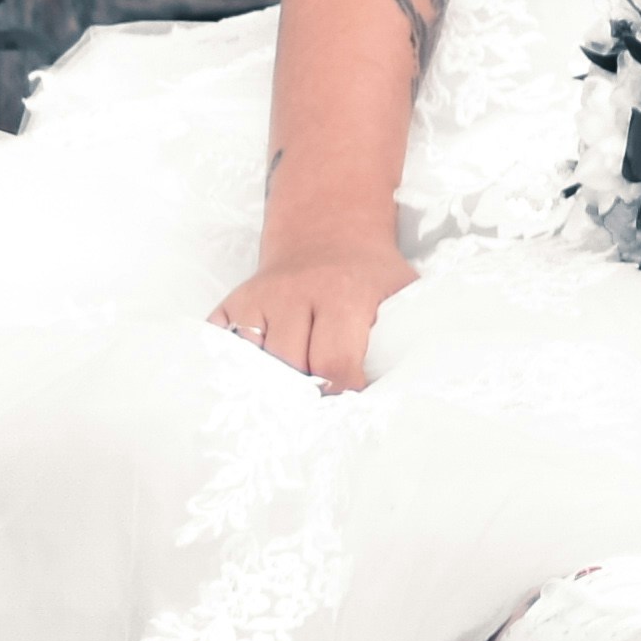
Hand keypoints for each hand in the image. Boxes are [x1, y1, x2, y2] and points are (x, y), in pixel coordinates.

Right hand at [209, 241, 418, 389]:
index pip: (334, 363)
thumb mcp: (401, 291)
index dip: (343, 392)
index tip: (351, 402)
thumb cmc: (370, 274)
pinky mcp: (232, 304)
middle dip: (305, 395)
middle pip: (289, 368)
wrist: (327, 231)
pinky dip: (233, 372)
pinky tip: (254, 382)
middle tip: (318, 409)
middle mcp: (293, 293)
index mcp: (342, 293)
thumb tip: (418, 385)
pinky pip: (222, 349)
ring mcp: (257, 298)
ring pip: (253, 364)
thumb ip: (409, 331)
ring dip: (270, 387)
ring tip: (289, 399)